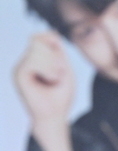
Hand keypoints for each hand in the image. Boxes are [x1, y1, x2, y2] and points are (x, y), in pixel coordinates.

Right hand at [13, 33, 75, 150]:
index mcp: (34, 60)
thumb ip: (58, 51)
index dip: (52, 42)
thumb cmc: (60, 97)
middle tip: (58, 75)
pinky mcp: (19, 74)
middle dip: (54, 56)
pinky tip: (51, 80)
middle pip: (38, 40)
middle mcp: (24, 62)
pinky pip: (33, 60)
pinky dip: (48, 69)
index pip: (40, 37)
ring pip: (36, 48)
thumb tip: (52, 33)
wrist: (55, 117)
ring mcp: (20, 67)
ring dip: (52, 64)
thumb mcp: (65, 69)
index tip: (61, 61)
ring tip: (55, 79)